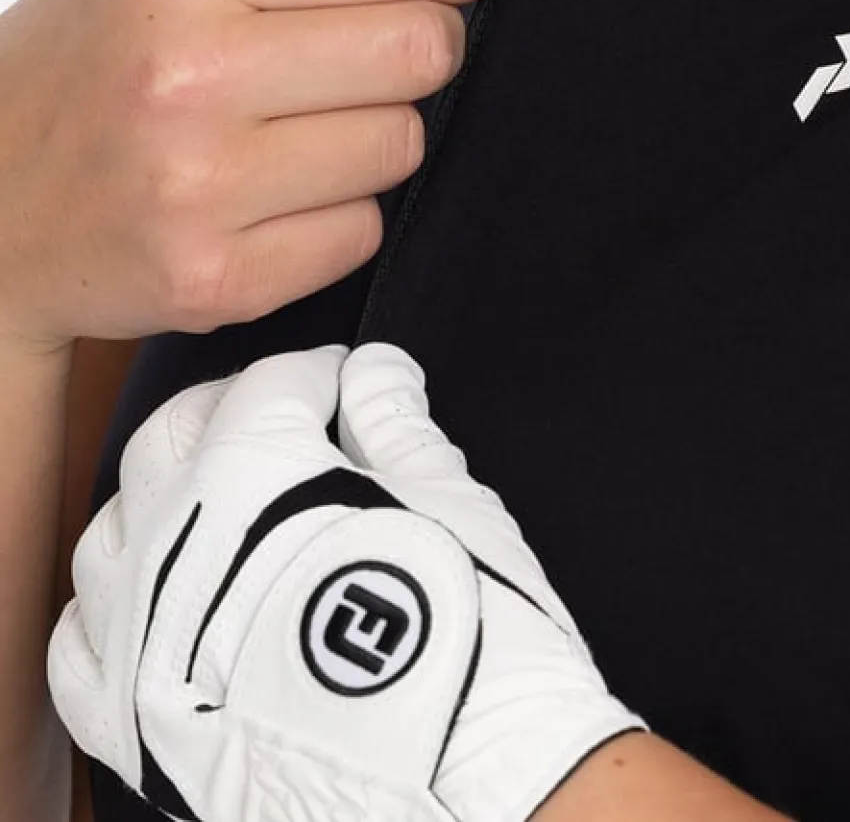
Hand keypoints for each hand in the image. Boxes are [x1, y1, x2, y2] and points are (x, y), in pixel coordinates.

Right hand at [0, 0, 492, 352]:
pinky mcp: (215, 280)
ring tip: (300, 126)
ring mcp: (198, 187)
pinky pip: (363, 231)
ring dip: (378, 130)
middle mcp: (185, 73)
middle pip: (421, 49)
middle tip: (380, 50)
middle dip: (427, 42)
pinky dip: (341, 212)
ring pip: (403, 144)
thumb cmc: (93, 56)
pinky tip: (273, 195)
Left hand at [48, 344, 645, 821]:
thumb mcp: (449, 499)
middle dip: (231, 412)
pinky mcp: (130, 723)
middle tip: (285, 422)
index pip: (268, 385)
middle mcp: (175, 544)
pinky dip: (116, 607)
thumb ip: (396, 423)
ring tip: (223, 508)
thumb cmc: (468, 636)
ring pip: (110, 531)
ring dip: (164, 499)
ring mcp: (139, 637)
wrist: (466, 786)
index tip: (344, 381)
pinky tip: (166, 602)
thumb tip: (377, 375)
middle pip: (172, 437)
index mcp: (255, 473)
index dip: (317, 372)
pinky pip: (80, 646)